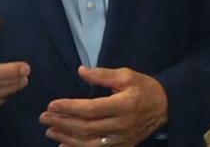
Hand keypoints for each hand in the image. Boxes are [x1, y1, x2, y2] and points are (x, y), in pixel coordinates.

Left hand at [39, 66, 167, 146]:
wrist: (165, 107)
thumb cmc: (144, 88)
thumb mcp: (127, 75)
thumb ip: (103, 75)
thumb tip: (81, 70)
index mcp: (124, 105)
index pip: (91, 109)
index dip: (70, 108)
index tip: (52, 104)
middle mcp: (121, 125)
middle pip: (86, 128)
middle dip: (62, 123)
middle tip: (44, 117)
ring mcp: (121, 139)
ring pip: (88, 143)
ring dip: (66, 137)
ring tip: (49, 130)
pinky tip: (63, 145)